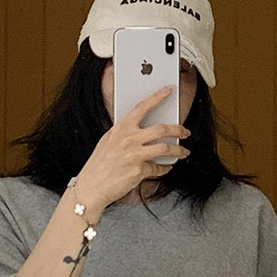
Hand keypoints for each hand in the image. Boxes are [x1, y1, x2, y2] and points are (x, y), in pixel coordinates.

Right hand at [73, 87, 189, 212]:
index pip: (142, 107)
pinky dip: (165, 168)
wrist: (91, 187)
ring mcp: (134, 155)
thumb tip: (142, 132)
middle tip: (185, 131)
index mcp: (121, 129)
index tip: (168, 90)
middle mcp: (128, 139)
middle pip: (161, 128)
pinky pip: (158, 168)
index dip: (157, 96)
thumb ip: (124, 134)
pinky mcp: (139, 171)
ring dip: (179, 150)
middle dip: (178, 129)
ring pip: (165, 148)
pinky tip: (167, 167)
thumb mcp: (108, 142)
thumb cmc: (99, 166)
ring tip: (183, 152)